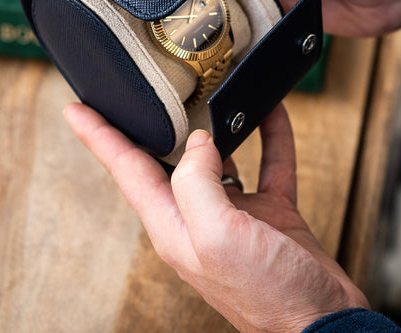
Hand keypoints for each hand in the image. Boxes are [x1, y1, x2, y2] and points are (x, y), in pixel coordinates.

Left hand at [64, 103, 368, 332]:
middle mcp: (198, 215)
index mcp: (173, 224)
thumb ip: (197, 183)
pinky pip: (267, 162)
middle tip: (146, 92)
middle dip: (154, 124)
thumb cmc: (267, 296)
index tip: (78, 108)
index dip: (99, 136)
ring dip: (218, 124)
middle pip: (167, 158)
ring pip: (219, 156)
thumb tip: (199, 141)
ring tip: (213, 92)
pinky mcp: (269, 209)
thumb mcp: (218, 237)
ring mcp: (235, 212)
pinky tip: (272, 113)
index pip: (126, 169)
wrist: (322, 320)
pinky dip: (270, 136)